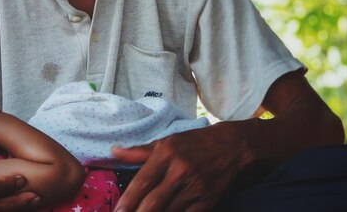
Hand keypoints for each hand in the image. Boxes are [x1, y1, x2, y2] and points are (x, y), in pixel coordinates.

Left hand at [111, 122, 256, 211]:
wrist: (234, 147)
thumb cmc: (195, 143)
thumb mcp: (167, 142)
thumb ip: (139, 151)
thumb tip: (113, 151)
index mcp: (166, 154)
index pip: (142, 182)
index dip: (128, 200)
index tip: (117, 211)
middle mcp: (179, 172)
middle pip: (152, 203)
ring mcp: (194, 189)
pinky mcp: (207, 202)